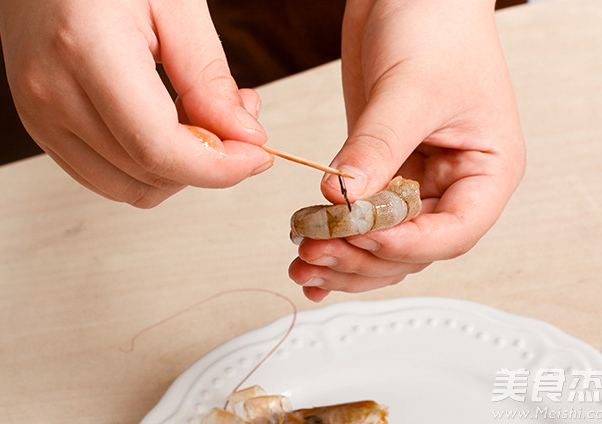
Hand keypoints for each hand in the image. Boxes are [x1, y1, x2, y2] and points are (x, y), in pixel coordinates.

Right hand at [0, 0, 271, 207]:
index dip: (218, 167)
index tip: (255, 156)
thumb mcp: (175, 3)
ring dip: (181, 170)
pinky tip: (169, 129)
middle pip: (149, 174)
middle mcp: (52, 94)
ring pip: (131, 188)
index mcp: (85, 49)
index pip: (158, 148)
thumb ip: (209, 78)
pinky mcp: (44, 130)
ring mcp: (41, 118)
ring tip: (202, 121)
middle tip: (237, 121)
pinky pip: (109, 179)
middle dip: (209, 163)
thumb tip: (243, 137)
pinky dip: (151, 168)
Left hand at [289, 0, 525, 300]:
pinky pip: (358, 220)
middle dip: (364, 256)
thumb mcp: (411, 90)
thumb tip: (342, 197)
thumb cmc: (438, 27)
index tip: (364, 237)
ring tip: (304, 261)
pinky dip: (334, 240)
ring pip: (382, 243)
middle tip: (318, 251)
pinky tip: (308, 256)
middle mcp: (452, 185)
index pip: (455, 230)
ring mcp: (414, 182)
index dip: (409, 243)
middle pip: (412, 247)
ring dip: (344, 258)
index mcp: (486, 170)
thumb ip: (377, 147)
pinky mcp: (379, 172)